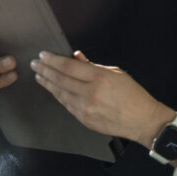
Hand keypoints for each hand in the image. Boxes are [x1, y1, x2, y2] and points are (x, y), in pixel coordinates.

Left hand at [32, 51, 173, 146]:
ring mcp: (85, 108)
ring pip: (60, 93)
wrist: (141, 120)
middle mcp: (90, 93)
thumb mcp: (117, 73)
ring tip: (39, 76)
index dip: (53, 60)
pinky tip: (53, 90)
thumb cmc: (133, 95)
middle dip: (45, 70)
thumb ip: (94, 65)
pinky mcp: (83, 119)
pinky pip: (66, 105)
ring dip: (47, 83)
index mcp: (100, 78)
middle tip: (35, 64)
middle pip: (60, 79)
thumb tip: (76, 57)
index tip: (43, 55)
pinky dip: (58, 95)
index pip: (69, 67)